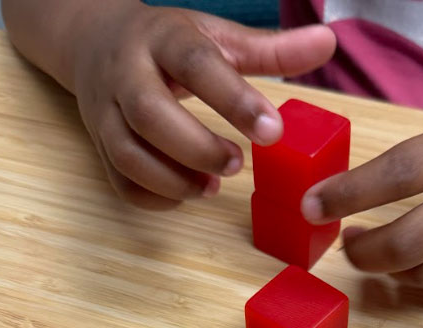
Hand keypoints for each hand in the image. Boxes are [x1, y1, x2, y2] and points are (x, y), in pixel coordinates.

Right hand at [69, 1, 334, 208]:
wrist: (95, 42)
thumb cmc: (168, 45)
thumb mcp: (217, 36)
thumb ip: (271, 49)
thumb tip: (327, 43)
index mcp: (163, 38)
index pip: (195, 64)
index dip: (234, 100)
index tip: (273, 131)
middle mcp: (126, 72)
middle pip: (150, 113)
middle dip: (197, 147)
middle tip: (237, 164)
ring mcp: (106, 111)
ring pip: (128, 152)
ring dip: (174, 179)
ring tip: (211, 187)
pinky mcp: (99, 144)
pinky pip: (120, 181)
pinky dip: (153, 197)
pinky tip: (186, 194)